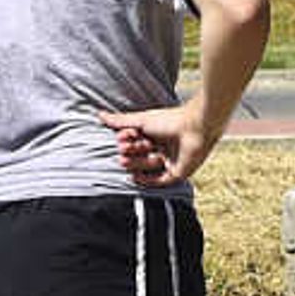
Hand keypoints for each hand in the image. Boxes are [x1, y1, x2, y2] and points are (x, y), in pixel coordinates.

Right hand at [100, 102, 218, 188]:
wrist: (195, 127)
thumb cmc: (169, 120)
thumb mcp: (141, 120)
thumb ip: (120, 121)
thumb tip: (99, 115)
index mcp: (155, 133)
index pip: (135, 141)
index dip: (127, 141)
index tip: (122, 137)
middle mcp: (162, 147)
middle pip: (139, 155)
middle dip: (130, 153)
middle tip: (124, 148)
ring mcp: (170, 160)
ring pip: (146, 167)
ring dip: (136, 163)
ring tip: (127, 160)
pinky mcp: (177, 173)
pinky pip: (158, 181)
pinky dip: (146, 180)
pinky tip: (134, 177)